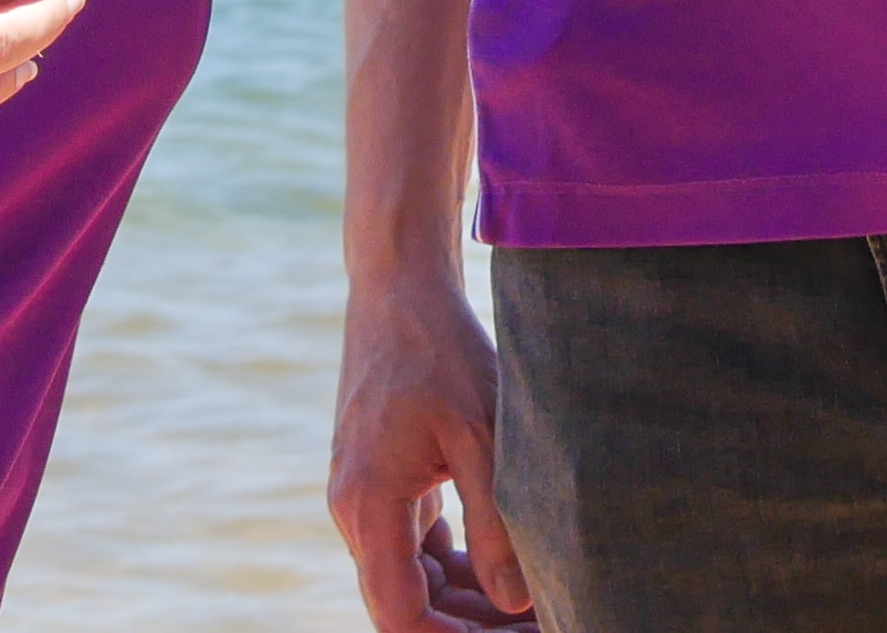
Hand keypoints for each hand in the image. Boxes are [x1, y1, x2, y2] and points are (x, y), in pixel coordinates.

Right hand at [331, 267, 536, 631]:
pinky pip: (410, 544)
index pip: (400, 614)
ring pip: (409, 576)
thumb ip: (497, 526)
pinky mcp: (378, 478)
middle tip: (532, 625)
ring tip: (526, 606)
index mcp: (369, 505)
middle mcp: (354, 509)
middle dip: (465, 625)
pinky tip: (501, 568)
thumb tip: (517, 604)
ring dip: (462, 600)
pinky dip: (452, 565)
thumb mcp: (483, 436)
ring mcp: (362, 495)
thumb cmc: (442, 352)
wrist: (399, 287)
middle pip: (404, 603)